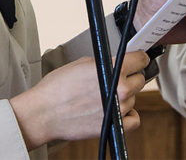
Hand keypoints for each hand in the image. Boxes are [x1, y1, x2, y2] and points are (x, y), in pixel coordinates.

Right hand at [10, 51, 149, 149]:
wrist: (44, 113)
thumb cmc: (58, 87)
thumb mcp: (83, 63)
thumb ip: (106, 62)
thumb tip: (119, 62)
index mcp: (113, 69)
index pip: (141, 59)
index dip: (139, 58)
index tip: (138, 60)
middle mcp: (120, 89)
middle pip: (140, 80)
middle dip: (130, 78)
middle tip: (117, 79)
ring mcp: (119, 109)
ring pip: (135, 99)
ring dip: (125, 97)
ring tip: (104, 96)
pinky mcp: (115, 126)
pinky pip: (134, 120)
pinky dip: (128, 115)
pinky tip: (116, 110)